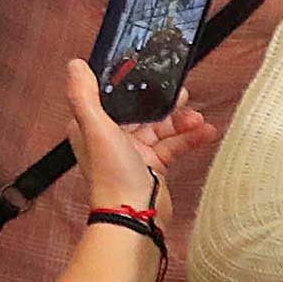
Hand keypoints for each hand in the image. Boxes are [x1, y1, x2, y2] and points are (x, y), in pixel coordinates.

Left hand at [59, 58, 212, 214]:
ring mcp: (133, 151)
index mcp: (92, 125)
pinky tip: (206, 132)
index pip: (111, 96)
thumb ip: (84, 96)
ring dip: (180, 121)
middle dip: (162, 102)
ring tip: (198, 117)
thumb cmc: (112, 174)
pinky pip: (172, 145)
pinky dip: (189, 138)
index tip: (150, 72)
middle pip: (139, 110)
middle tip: (183, 94)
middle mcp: (110, 136)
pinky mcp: (152, 165)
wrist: (135, 216)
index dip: (131, 84)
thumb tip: (76, 65)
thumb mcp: (96, 128)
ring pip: (159, 127)